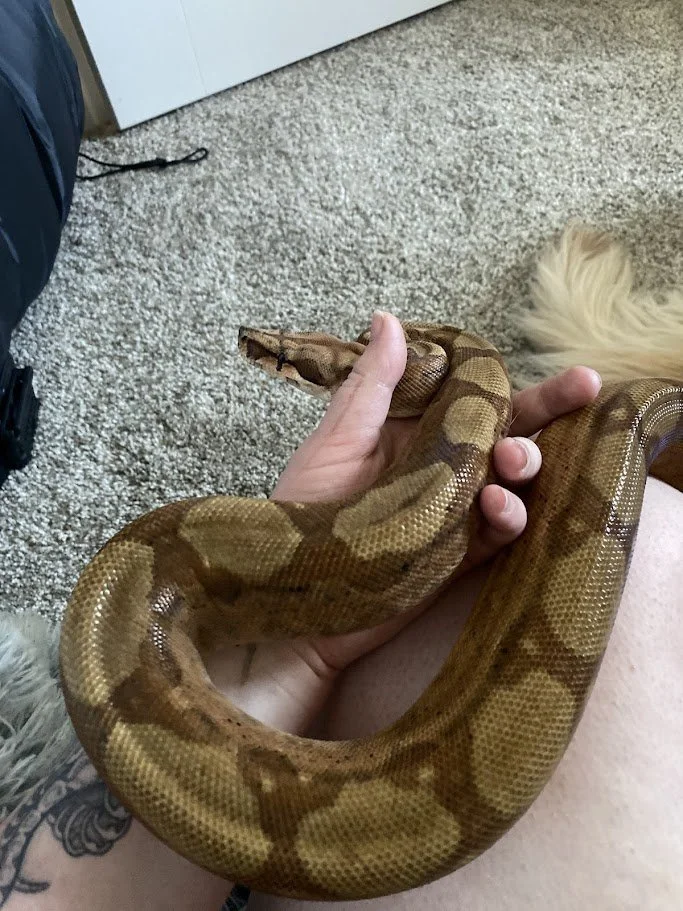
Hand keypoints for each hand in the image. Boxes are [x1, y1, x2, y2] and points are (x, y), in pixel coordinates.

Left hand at [205, 312, 601, 732]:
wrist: (295, 598)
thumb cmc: (305, 510)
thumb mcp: (338, 440)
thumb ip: (373, 386)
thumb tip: (388, 318)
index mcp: (415, 429)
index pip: (474, 396)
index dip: (514, 380)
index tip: (557, 365)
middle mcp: (442, 464)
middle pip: (508, 429)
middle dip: (548, 410)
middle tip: (583, 387)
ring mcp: (455, 508)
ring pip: (513, 478)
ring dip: (526, 460)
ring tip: (513, 459)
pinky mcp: (459, 553)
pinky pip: (500, 531)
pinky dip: (510, 515)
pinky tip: (498, 506)